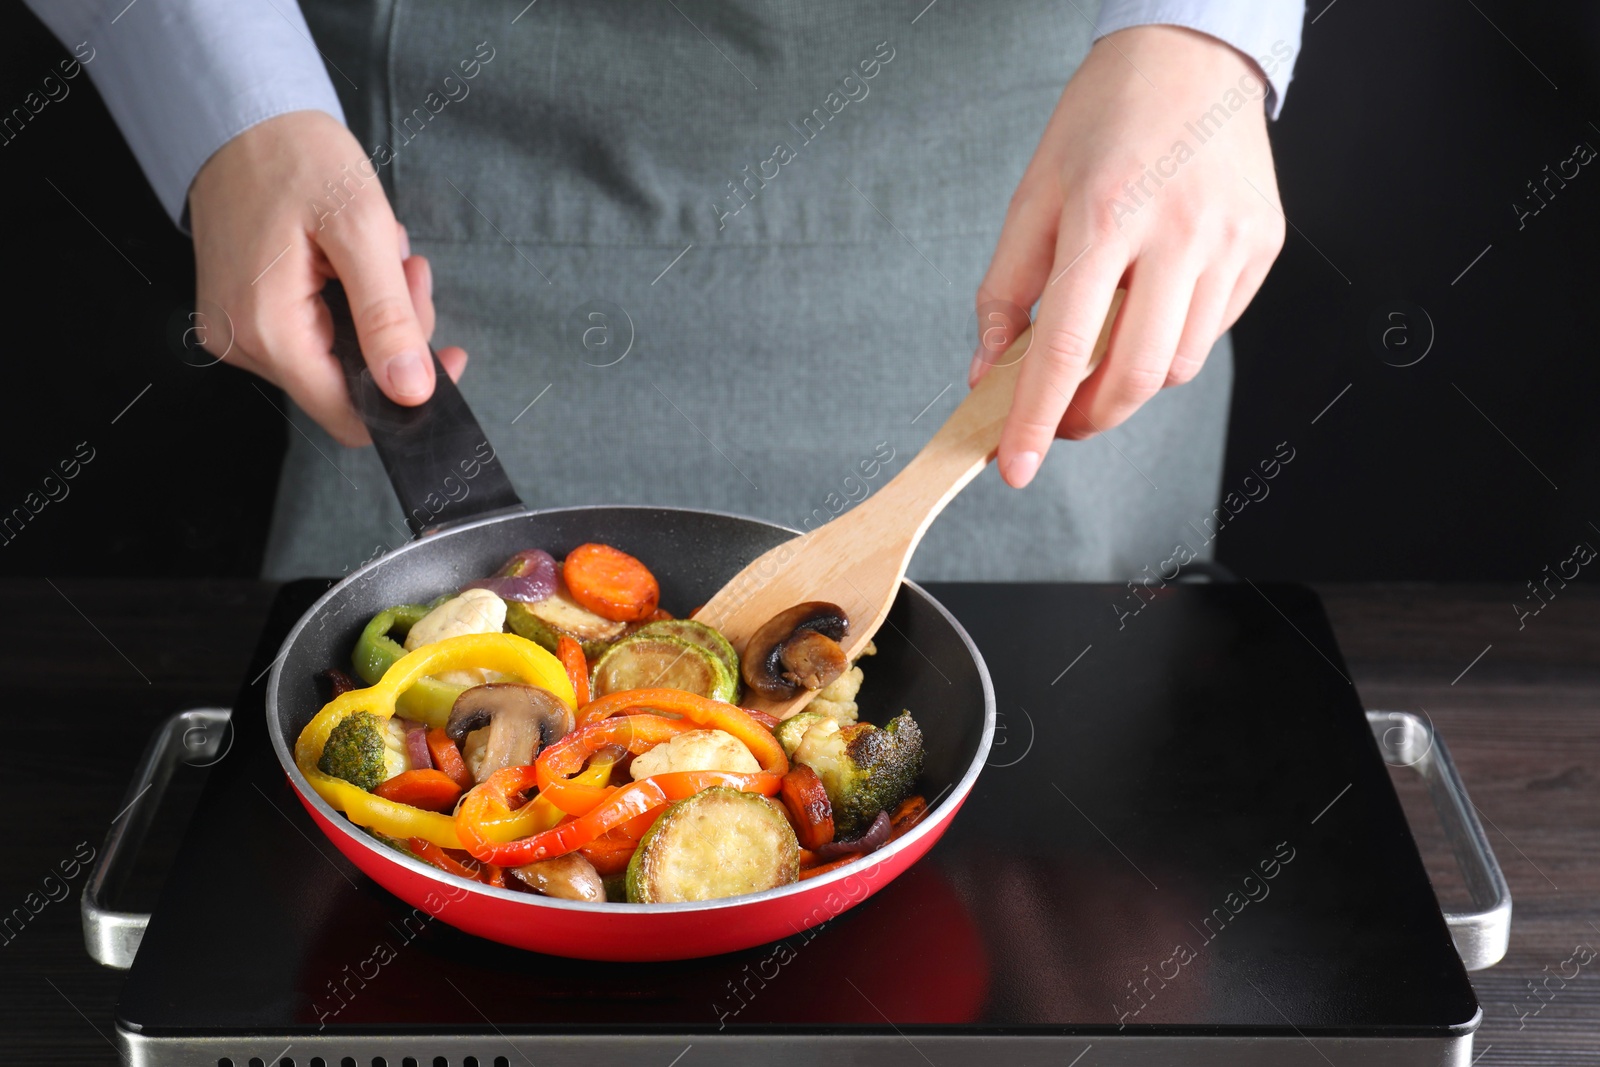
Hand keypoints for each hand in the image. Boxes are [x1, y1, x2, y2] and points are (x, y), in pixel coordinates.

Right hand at [189, 110, 465, 445]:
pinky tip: (350, 261)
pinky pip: (314, 335)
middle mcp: (242, 344)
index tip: (449, 355)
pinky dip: (347, 306)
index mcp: (267, 330)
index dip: (407, 397)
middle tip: (409, 270)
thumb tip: (411, 391)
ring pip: (336, 360)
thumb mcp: (361, 229)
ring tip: (380, 253)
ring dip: (375, 315)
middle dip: (396, 336)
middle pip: (348, 385)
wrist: (240, 118)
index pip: (349, 416)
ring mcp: (237, 333)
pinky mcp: (241, 317)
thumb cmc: (296, 157)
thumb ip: (388, 317)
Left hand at [972, 26, 1285, 487]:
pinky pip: (1213, 330)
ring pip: (1179, 364)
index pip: (1066, 348)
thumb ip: (1006, 291)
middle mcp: (1178, 231)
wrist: (1190, 55)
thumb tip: (989, 373)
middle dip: (1090, 419)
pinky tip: (1151, 303)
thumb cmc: (1103, 122)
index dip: (1036, 420)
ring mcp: (1231, 241)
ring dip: (1131, 380)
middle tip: (1060, 422)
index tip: (1016, 468)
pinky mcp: (1264, 246)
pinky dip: (1172, 340)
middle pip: (1135, 374)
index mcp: (1106, 214)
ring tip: (1104, 346)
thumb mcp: (1033, 195)